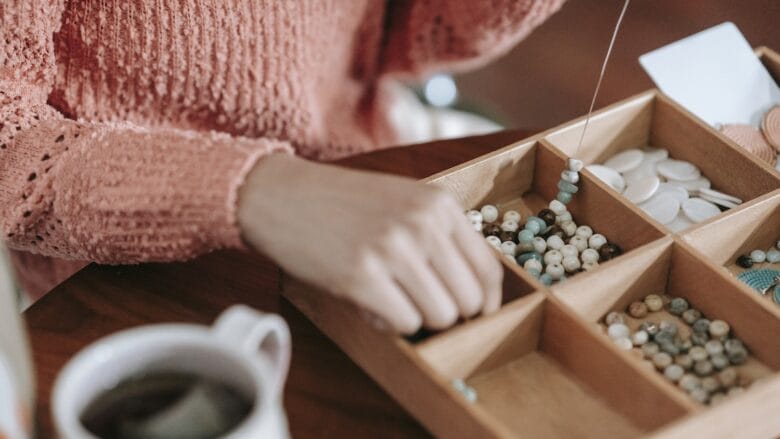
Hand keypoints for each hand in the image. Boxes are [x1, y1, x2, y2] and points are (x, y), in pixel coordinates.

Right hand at [237, 154, 502, 333]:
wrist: (280, 195)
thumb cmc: (342, 205)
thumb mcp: (403, 202)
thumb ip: (440, 237)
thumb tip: (473, 297)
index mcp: (439, 204)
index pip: (489, 270)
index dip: (484, 303)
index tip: (471, 315)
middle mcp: (423, 224)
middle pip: (469, 301)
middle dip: (446, 313)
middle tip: (417, 304)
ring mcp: (393, 249)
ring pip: (440, 317)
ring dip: (417, 319)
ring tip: (388, 298)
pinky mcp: (361, 276)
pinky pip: (404, 324)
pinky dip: (389, 323)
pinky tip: (368, 302)